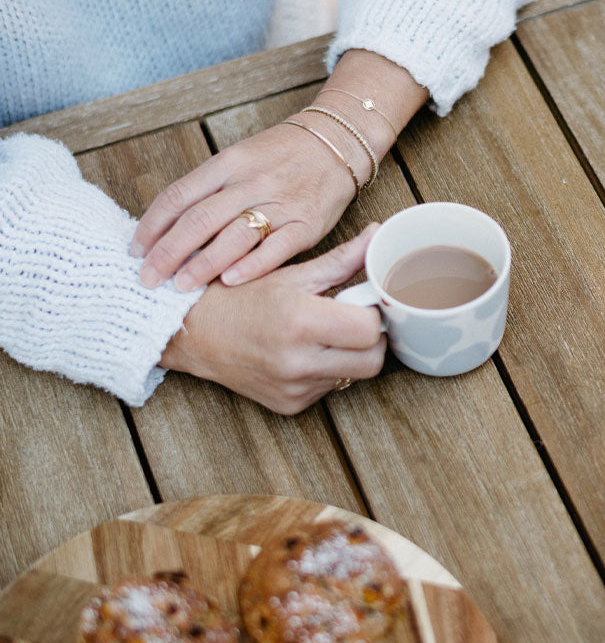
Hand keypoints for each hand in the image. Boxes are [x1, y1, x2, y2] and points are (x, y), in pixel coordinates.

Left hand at [131, 114, 366, 291]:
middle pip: (199, 220)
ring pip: (233, 235)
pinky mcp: (307, 224)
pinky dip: (252, 265)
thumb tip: (171, 227)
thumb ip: (211, 189)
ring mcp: (280, 203)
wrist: (337, 144)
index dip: (153, 226)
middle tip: (148, 279)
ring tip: (181, 286)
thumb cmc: (284, 156)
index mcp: (228, 163)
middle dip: (168, 253)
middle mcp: (251, 182)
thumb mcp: (241, 158)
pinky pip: (276, 248)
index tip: (136, 251)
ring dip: (203, 264)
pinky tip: (230, 281)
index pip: (179, 196)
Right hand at [160, 225, 386, 414]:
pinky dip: (327, 370)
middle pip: (373, 361)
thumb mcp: (291, 273)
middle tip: (354, 320)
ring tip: (324, 333)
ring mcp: (294, 389)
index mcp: (300, 321)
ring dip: (350, 355)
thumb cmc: (238, 296)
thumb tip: (376, 237)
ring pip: (354, 377)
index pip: (370, 330)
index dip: (374, 313)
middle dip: (372, 340)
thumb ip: (342, 259)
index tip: (363, 302)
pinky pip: (328, 389)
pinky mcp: (289, 406)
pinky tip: (305, 352)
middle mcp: (297, 361)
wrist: (190, 332)